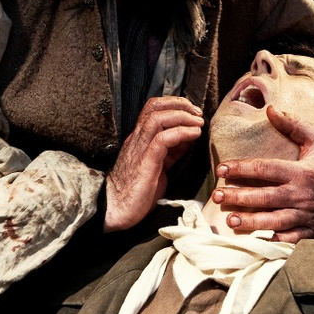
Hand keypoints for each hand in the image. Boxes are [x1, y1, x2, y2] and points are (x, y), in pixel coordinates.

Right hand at [105, 96, 204, 231]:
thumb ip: (171, 151)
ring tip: (198, 122)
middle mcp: (137, 138)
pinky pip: (162, 139)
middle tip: (197, 113)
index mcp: (139, 138)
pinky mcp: (145, 162)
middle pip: (154, 106)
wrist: (115, 209)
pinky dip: (181, 132)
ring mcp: (139, 148)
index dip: (174, 105)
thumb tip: (188, 138)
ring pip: (157, 117)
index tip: (193, 113)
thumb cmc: (136, 191)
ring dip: (182, 115)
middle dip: (180, 104)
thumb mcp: (158, 165)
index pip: (153, 109)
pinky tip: (194, 135)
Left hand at [212, 106, 313, 242]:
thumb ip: (294, 125)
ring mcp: (306, 214)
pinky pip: (291, 238)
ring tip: (230, 222)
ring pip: (274, 221)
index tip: (222, 169)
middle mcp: (301, 194)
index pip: (265, 169)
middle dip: (239, 197)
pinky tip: (257, 240)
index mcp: (301, 171)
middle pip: (264, 197)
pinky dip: (275, 240)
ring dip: (251, 222)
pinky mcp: (312, 230)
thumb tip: (271, 109)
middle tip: (217, 196)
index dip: (242, 169)